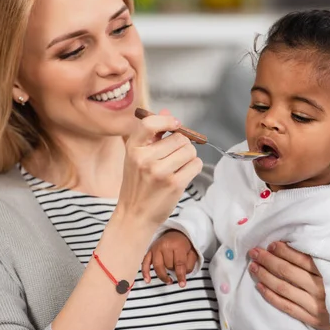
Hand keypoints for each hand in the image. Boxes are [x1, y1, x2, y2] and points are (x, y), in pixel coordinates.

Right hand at [117, 111, 202, 228]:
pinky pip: (196, 164)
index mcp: (133, 148)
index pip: (151, 123)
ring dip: (189, 157)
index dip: (168, 121)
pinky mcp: (174, 184)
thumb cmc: (137, 184)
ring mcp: (160, 171)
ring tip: (177, 167)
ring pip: (190, 150)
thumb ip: (152, 135)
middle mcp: (145, 158)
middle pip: (180, 138)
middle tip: (174, 157)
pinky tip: (182, 175)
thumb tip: (168, 113)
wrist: (134, 216)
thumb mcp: (136, 157)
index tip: (175, 124)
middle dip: (182, 145)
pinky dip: (193, 168)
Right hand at [142, 230, 197, 287]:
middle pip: (168, 265)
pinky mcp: (149, 251)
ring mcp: (156, 248)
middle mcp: (165, 246)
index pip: (179, 263)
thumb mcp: (192, 252)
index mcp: (177, 245)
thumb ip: (189, 264)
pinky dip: (145, 272)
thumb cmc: (185, 244)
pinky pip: (145, 263)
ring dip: (163, 275)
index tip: (182, 285)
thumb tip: (181, 276)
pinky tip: (148, 280)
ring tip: (169, 281)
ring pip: (158, 266)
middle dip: (174, 270)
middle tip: (178, 269)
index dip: (181, 275)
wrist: (176, 232)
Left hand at [248, 242, 329, 329]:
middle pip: (288, 272)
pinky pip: (286, 306)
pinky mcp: (311, 319)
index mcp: (329, 274)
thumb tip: (296, 244)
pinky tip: (260, 286)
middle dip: (268, 260)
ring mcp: (315, 306)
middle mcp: (321, 290)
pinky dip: (271, 296)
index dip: (284, 251)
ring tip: (253, 266)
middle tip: (254, 252)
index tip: (271, 244)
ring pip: (283, 288)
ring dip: (265, 275)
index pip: (302, 259)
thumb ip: (322, 261)